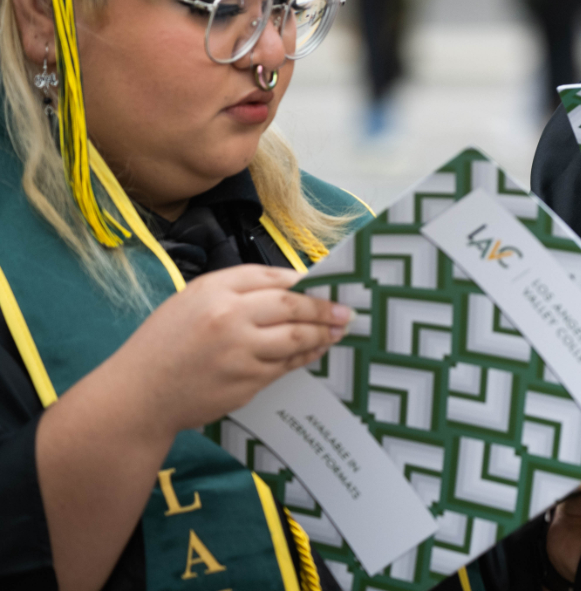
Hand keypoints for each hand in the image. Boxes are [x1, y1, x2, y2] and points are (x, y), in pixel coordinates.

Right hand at [109, 264, 349, 432]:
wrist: (137, 397)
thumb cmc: (163, 344)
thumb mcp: (191, 299)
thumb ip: (239, 285)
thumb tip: (291, 282)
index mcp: (215, 292)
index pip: (274, 279)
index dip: (306, 282)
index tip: (329, 283)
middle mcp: (230, 320)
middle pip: (293, 307)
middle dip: (325, 308)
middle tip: (346, 310)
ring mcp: (240, 355)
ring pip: (295, 339)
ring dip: (323, 334)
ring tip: (339, 329)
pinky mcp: (246, 384)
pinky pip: (284, 366)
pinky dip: (304, 356)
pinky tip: (316, 350)